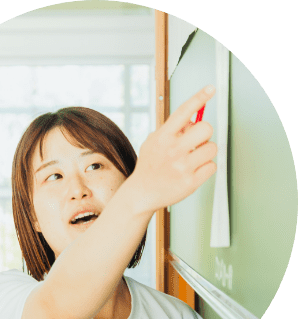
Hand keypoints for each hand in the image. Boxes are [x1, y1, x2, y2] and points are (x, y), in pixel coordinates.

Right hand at [130, 85, 217, 214]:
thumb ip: (171, 130)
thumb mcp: (153, 143)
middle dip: (205, 133)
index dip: (199, 98)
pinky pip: (212, 167)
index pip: (183, 112)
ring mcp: (182, 167)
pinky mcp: (190, 182)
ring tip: (193, 158)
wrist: (141, 194)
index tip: (210, 89)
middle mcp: (172, 151)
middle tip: (197, 141)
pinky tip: (194, 171)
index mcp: (162, 137)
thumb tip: (194, 121)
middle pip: (205, 129)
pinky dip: (206, 168)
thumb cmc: (149, 166)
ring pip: (212, 148)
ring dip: (206, 152)